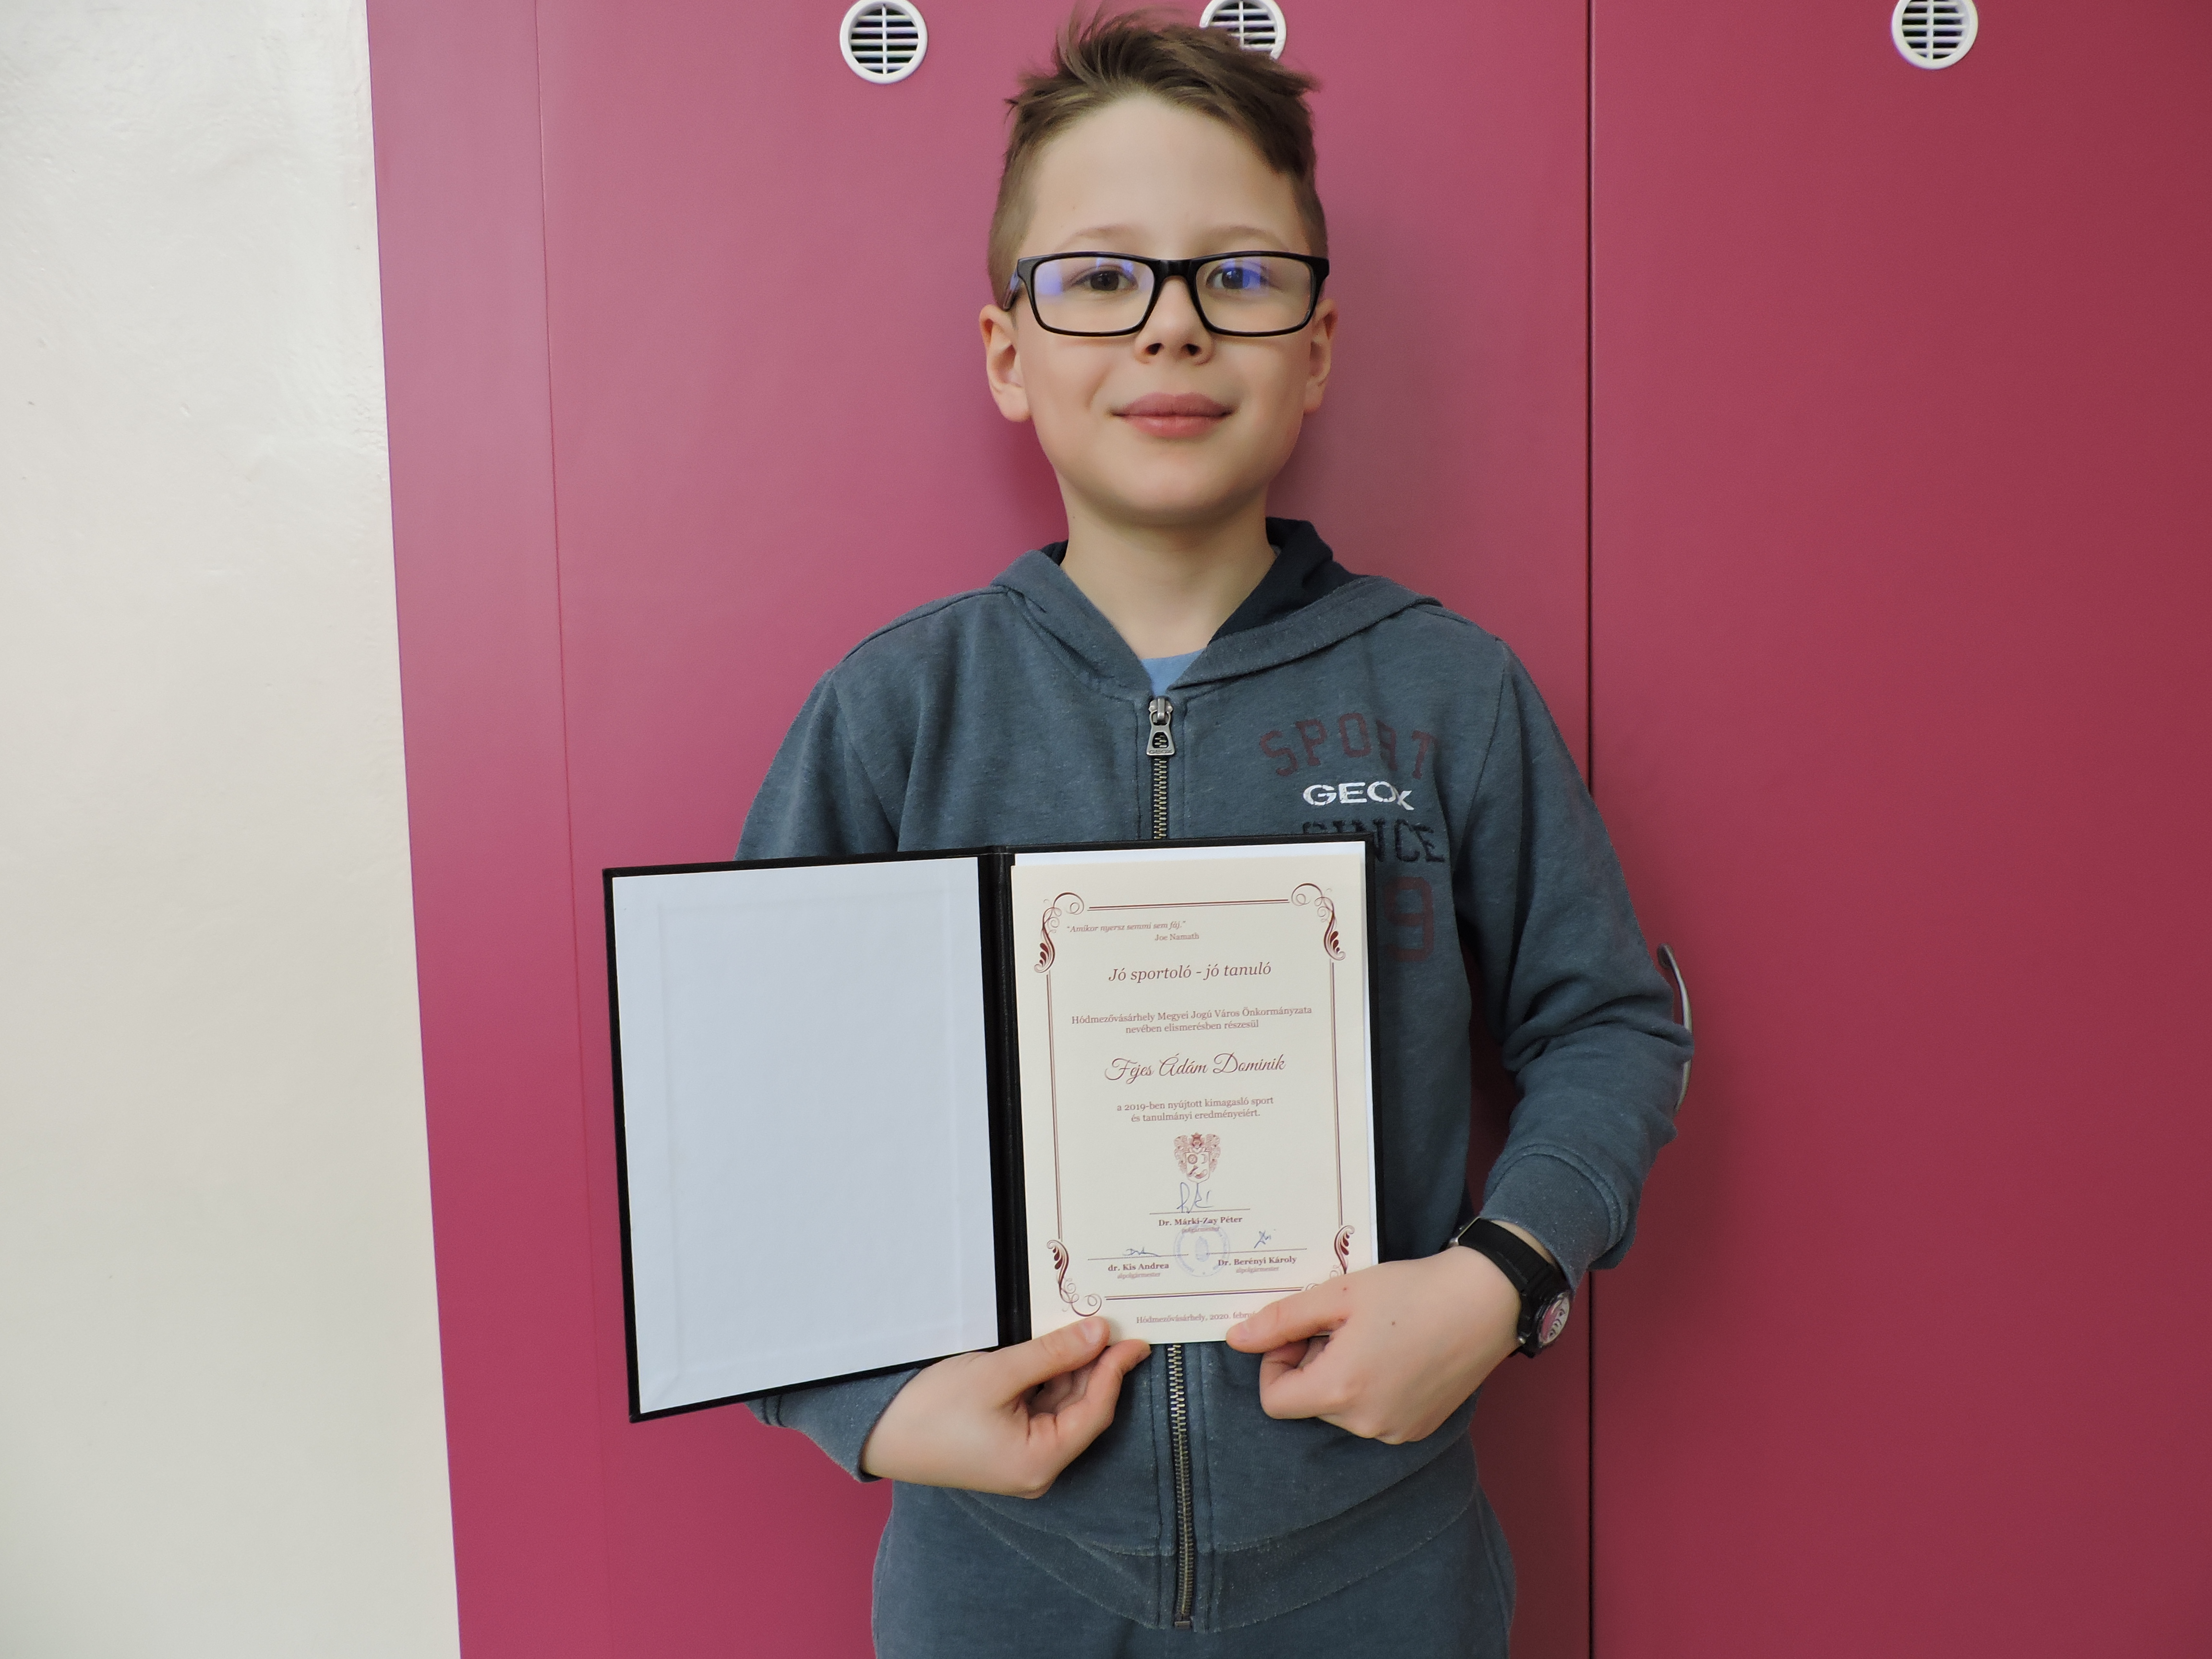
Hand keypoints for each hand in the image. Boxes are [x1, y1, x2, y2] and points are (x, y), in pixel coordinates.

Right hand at [858, 1318, 1150, 1497]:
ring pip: (1062, 1407)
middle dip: (1097, 1368)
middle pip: (1082, 1410)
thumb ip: (1053, 1354)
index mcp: (1040, 1461)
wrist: (879, 1431)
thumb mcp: (998, 1373)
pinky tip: (1056, 1349)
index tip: (1134, 1340)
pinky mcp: (1006, 1445)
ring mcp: (1021, 1458)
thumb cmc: (933, 1409)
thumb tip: (1098, 1333)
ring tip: (1086, 1329)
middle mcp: (1037, 1468)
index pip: (1095, 1411)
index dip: (1116, 1372)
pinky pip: (1041, 1409)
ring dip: (1074, 1370)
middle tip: (1112, 1325)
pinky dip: (1051, 1380)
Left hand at [1224, 1249, 1523, 1443]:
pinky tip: (1397, 1353)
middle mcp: (1366, 1424)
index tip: (1302, 1331)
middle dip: (1313, 1363)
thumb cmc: (1411, 1291)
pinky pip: (1373, 1415)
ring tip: (1375, 1336)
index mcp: (1340, 1391)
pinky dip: (1372, 1388)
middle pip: (1308, 1402)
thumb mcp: (1338, 1295)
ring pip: (1340, 1409)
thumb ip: (1281, 1320)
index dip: (1277, 1362)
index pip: (1274, 1400)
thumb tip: (1235, 1339)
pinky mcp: (1418, 1430)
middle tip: (1344, 1324)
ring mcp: (1395, 1432)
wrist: (1485, 1301)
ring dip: (1342, 1375)